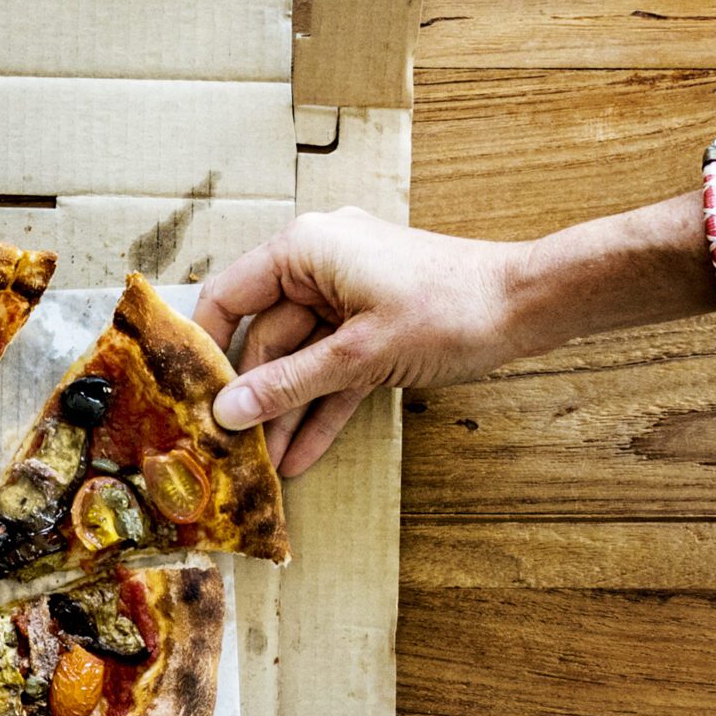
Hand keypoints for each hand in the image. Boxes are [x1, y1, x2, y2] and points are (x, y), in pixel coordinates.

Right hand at [194, 210, 527, 476]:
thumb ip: (290, 383)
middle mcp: (319, 267)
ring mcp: (348, 298)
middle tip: (230, 448)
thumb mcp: (360, 354)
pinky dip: (322, 407)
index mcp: (305, 249)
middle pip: (265, 337)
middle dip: (253, 396)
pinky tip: (302, 455)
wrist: (528, 306)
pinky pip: (334, 371)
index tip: (187, 397)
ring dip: (287, 412)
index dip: (205, 347)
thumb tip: (229, 412)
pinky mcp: (373, 328)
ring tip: (265, 466)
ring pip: (301, 361)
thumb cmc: (450, 309)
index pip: (229, 296)